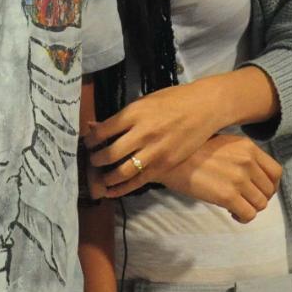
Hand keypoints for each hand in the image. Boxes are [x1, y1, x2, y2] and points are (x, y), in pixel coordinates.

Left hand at [84, 82, 224, 193]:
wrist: (204, 107)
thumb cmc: (172, 100)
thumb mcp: (144, 102)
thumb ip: (121, 117)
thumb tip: (94, 127)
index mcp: (134, 113)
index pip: (102, 132)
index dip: (90, 141)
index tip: (87, 144)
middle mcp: (142, 133)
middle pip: (109, 154)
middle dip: (95, 161)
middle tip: (91, 161)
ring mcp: (155, 150)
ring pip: (122, 171)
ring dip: (106, 177)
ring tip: (100, 177)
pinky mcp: (166, 164)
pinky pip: (139, 181)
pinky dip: (122, 188)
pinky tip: (111, 191)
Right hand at [157, 134, 281, 220]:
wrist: (169, 157)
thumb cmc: (191, 150)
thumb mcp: (222, 143)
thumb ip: (241, 156)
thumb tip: (252, 175)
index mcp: (248, 147)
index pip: (276, 172)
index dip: (271, 186)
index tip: (261, 191)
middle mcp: (248, 162)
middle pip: (269, 191)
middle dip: (258, 198)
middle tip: (244, 200)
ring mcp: (239, 179)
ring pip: (260, 205)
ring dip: (249, 208)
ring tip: (235, 207)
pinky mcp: (228, 196)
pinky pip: (248, 215)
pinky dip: (242, 218)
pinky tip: (232, 213)